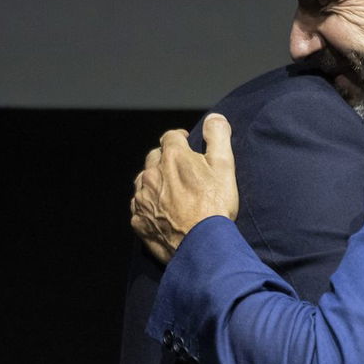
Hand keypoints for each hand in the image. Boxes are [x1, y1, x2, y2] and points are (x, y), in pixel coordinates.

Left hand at [129, 114, 239, 263]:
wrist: (201, 245)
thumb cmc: (215, 205)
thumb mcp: (224, 165)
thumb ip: (218, 136)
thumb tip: (214, 118)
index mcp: (173, 157)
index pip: (171, 136)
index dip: (180, 138)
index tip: (186, 143)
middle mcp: (152, 174)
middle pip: (154, 157)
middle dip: (165, 158)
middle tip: (180, 168)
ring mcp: (142, 199)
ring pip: (143, 181)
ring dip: (154, 181)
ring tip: (169, 190)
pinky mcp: (138, 221)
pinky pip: (139, 207)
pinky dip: (148, 206)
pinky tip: (161, 212)